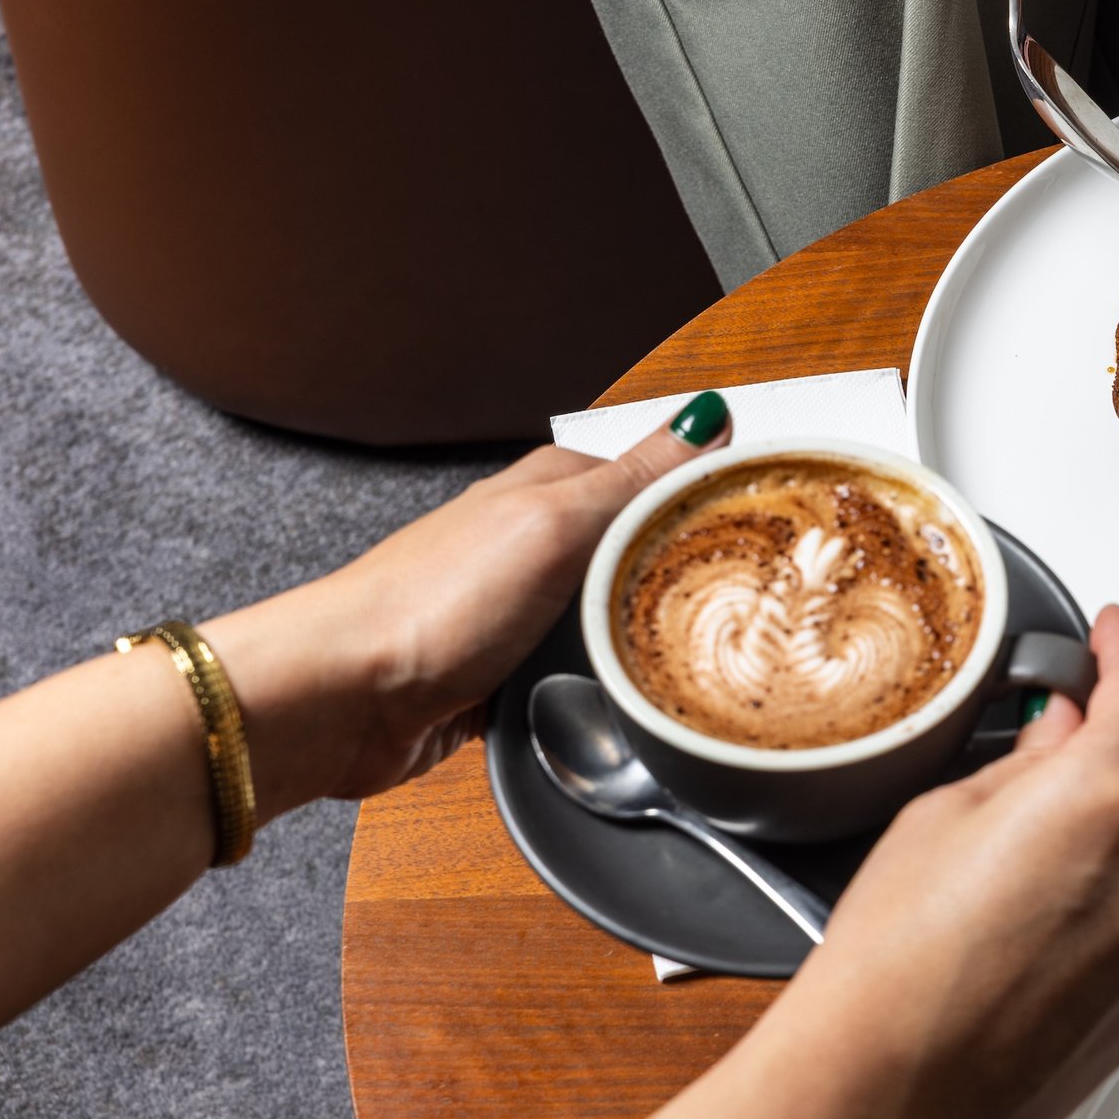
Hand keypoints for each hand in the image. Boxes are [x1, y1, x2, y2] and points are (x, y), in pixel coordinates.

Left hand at [204, 392, 733, 818]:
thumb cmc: (432, 602)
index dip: (718, 503)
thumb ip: (638, 477)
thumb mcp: (555, 523)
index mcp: (557, 486)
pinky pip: (590, 677)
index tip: (774, 533)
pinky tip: (631, 702)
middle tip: (747, 612)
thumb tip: (709, 417)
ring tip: (695, 663)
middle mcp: (544, 543)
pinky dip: (610, 688)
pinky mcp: (516, 673)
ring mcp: (529, 611)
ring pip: (623, 621)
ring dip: (648, 643)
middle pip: (650, 556)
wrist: (345, 698)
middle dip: (690, 583)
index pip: (665, 478)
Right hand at [580, 607, 1118, 1118]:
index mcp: (1107, 795)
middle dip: (1102, 755)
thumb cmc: (895, 966)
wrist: (887, 1092)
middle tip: (1039, 754)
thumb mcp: (941, 814)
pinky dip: (1105, 905)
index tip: (1117, 635)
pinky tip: (1030, 927)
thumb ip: (1025, 762)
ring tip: (1011, 867)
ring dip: (1102, 838)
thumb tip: (1057, 737)